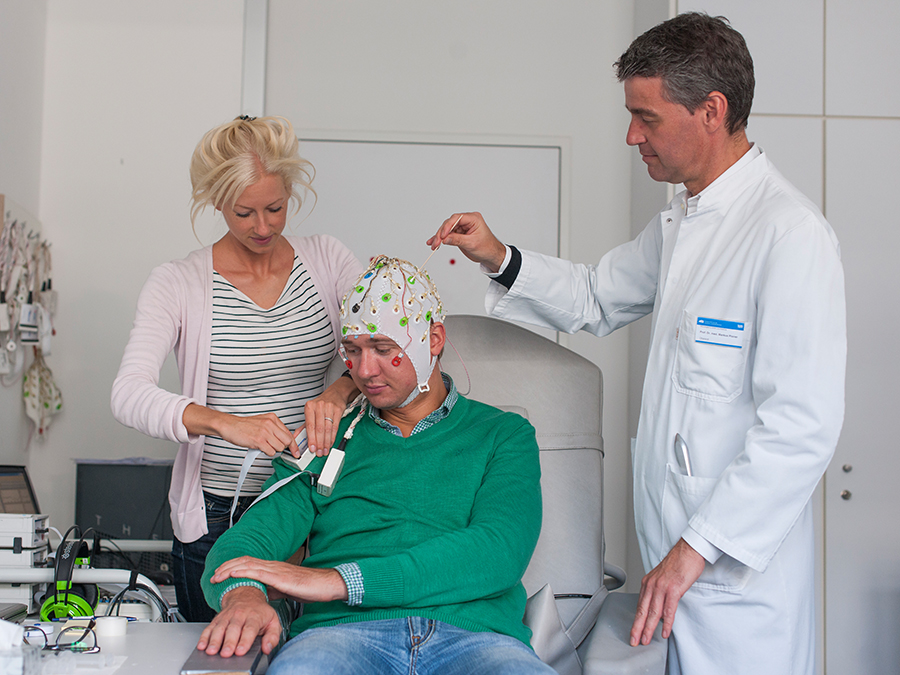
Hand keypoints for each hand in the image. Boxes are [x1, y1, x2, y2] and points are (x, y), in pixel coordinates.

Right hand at [183, 405, 298, 456]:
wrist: (230, 425)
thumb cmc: (244, 426)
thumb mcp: (262, 422)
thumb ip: (274, 429)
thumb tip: (285, 440)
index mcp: (273, 419)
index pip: (289, 434)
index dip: (293, 445)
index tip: (296, 452)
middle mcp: (270, 424)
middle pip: (287, 441)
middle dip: (282, 448)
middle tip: (274, 448)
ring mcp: (265, 432)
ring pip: (279, 448)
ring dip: (273, 450)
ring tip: (264, 445)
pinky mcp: (259, 440)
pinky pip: (271, 452)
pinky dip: (267, 452)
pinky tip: (260, 447)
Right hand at [196, 585, 280, 656]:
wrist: (246, 595)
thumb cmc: (260, 612)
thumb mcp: (273, 621)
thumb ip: (272, 636)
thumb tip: (267, 648)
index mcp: (255, 616)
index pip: (250, 629)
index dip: (245, 641)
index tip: (240, 651)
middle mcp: (240, 615)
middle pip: (233, 629)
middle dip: (228, 642)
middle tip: (226, 653)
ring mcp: (227, 616)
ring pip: (220, 628)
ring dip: (214, 640)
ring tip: (211, 651)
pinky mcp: (217, 619)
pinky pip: (210, 627)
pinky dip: (204, 637)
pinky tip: (202, 645)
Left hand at [212, 556, 348, 603]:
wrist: (323, 585)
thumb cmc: (307, 587)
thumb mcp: (284, 589)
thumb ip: (271, 589)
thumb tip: (259, 594)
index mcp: (272, 568)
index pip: (247, 563)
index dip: (232, 567)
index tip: (220, 574)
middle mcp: (271, 565)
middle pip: (244, 561)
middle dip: (226, 567)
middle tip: (213, 576)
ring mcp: (275, 569)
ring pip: (247, 564)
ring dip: (230, 569)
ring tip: (218, 576)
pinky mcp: (279, 576)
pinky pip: (258, 572)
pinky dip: (243, 571)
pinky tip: (234, 574)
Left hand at [303, 377, 358, 454]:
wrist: (336, 393)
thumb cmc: (322, 404)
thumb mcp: (311, 412)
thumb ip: (303, 426)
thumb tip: (295, 437)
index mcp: (309, 407)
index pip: (309, 426)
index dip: (311, 439)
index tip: (312, 448)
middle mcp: (319, 406)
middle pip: (319, 429)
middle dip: (319, 443)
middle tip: (319, 452)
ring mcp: (329, 407)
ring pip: (327, 429)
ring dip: (326, 442)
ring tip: (324, 450)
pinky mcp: (338, 410)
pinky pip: (335, 427)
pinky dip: (333, 437)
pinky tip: (330, 443)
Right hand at [426, 212, 506, 271]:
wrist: (491, 255)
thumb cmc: (487, 247)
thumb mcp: (472, 244)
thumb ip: (457, 240)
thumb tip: (445, 238)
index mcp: (473, 219)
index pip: (457, 218)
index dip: (448, 226)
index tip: (442, 235)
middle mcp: (467, 221)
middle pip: (449, 224)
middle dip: (442, 234)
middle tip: (436, 243)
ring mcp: (462, 227)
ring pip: (447, 229)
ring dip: (439, 237)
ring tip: (433, 245)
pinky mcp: (459, 234)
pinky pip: (448, 235)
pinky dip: (441, 239)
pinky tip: (433, 242)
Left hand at [630, 538, 705, 645]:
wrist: (688, 550)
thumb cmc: (678, 563)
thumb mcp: (663, 577)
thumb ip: (658, 591)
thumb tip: (658, 607)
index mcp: (648, 582)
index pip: (639, 605)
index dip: (636, 620)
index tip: (634, 631)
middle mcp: (652, 585)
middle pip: (643, 611)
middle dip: (637, 628)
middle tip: (633, 641)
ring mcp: (662, 587)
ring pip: (653, 612)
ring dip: (648, 628)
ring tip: (645, 640)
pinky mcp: (674, 589)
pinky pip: (668, 610)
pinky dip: (666, 623)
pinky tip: (664, 632)